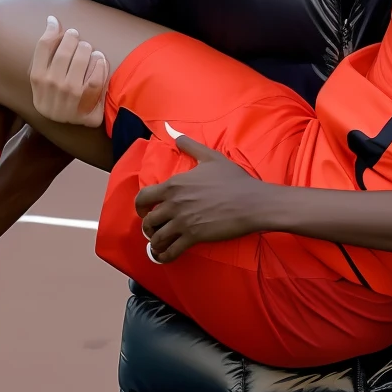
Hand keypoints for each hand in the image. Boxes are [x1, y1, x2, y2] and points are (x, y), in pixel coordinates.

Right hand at [29, 16, 107, 126]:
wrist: (64, 121)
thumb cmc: (54, 92)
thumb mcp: (42, 75)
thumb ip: (46, 50)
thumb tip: (52, 20)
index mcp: (37, 77)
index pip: (44, 45)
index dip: (55, 31)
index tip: (64, 29)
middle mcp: (52, 85)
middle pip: (66, 49)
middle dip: (74, 38)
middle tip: (77, 38)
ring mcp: (70, 95)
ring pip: (83, 58)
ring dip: (88, 49)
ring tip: (88, 49)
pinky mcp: (86, 104)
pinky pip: (97, 77)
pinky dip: (100, 64)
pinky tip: (99, 60)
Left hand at [135, 136, 268, 260]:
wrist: (251, 202)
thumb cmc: (233, 179)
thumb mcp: (211, 157)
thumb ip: (190, 146)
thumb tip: (175, 134)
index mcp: (174, 185)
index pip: (143, 198)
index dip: (140, 207)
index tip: (144, 211)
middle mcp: (174, 204)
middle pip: (148, 220)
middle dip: (148, 227)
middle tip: (154, 229)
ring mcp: (182, 222)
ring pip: (156, 237)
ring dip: (155, 243)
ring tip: (159, 245)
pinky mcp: (193, 237)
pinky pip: (170, 251)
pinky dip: (164, 256)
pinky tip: (164, 257)